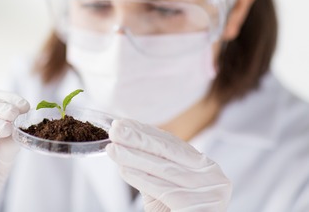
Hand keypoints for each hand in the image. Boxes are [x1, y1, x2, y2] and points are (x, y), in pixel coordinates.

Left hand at [106, 119, 230, 211]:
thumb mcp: (165, 189)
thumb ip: (152, 170)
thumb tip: (126, 145)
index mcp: (207, 168)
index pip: (173, 144)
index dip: (146, 132)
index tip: (125, 123)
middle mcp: (214, 177)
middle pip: (169, 152)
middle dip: (138, 138)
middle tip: (115, 129)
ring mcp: (210, 192)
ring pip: (163, 168)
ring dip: (133, 157)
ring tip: (113, 149)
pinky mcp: (199, 208)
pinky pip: (163, 189)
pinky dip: (140, 178)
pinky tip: (123, 170)